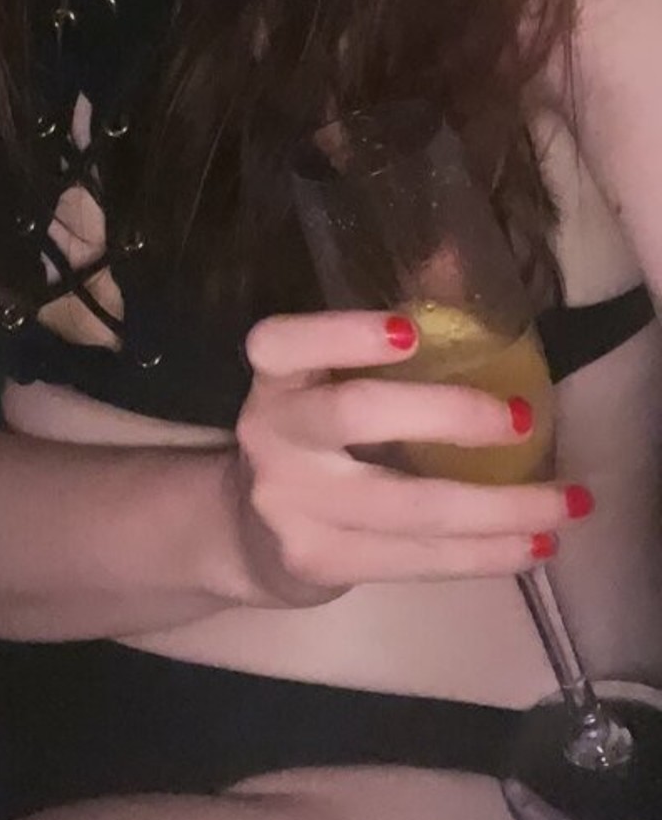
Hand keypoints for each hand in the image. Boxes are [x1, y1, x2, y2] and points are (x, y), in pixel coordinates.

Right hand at [230, 311, 589, 605]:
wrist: (251, 535)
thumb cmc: (317, 438)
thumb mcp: (328, 381)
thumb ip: (386, 334)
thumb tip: (457, 257)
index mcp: (275, 377)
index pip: (283, 342)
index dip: (342, 333)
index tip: (411, 332)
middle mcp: (272, 435)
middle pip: (356, 414)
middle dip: (449, 415)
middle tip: (523, 418)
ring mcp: (290, 505)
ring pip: (406, 505)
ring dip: (499, 506)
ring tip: (567, 502)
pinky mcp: (318, 562)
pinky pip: (415, 558)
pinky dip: (483, 555)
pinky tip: (534, 545)